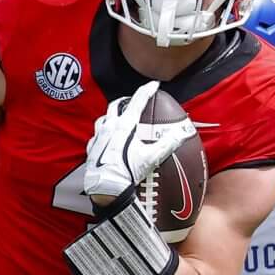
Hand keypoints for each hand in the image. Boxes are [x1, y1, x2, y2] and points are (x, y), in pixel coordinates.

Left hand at [81, 80, 198, 205]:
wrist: (106, 189)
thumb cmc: (127, 172)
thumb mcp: (151, 157)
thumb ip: (168, 143)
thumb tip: (183, 133)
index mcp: (124, 125)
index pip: (137, 101)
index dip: (147, 91)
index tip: (154, 85)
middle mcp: (109, 127)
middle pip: (116, 105)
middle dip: (126, 101)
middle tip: (134, 102)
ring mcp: (98, 137)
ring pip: (103, 118)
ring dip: (111, 116)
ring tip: (119, 119)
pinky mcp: (91, 149)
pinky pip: (96, 136)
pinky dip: (103, 134)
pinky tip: (107, 140)